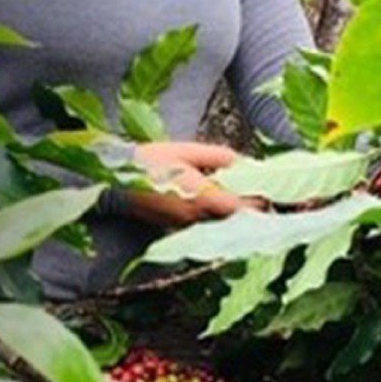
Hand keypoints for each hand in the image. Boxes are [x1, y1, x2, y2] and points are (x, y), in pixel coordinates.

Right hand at [118, 141, 263, 227]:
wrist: (116, 182)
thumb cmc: (151, 162)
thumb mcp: (188, 150)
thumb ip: (223, 157)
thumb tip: (248, 164)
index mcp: (206, 199)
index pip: (252, 209)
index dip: (263, 197)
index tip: (264, 183)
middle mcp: (203, 221)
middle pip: (244, 221)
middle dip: (252, 204)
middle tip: (252, 184)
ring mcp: (193, 229)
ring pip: (229, 225)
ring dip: (236, 210)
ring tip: (230, 188)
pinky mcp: (185, 231)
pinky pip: (213, 227)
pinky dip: (219, 215)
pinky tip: (212, 196)